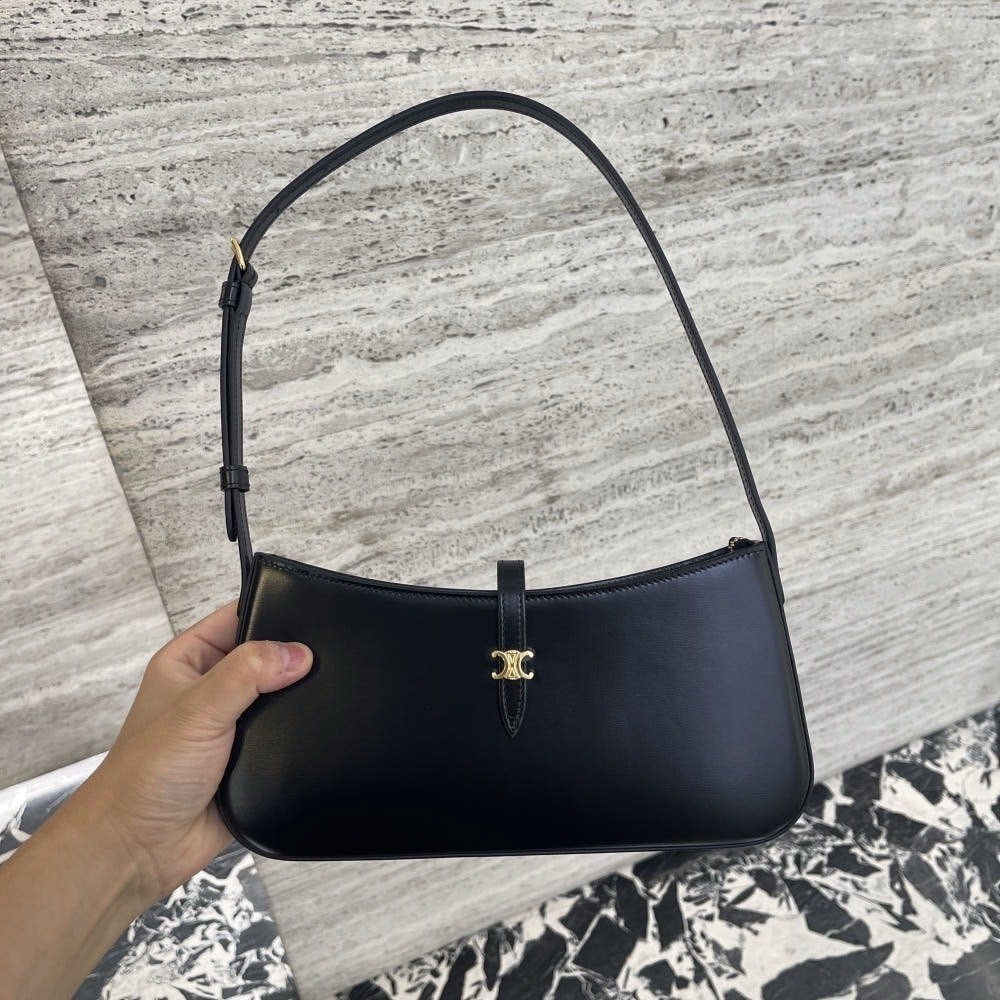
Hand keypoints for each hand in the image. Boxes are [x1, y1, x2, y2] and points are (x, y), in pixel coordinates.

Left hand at [82, 599, 312, 905]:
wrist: (141, 849)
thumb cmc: (143, 777)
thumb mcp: (196, 710)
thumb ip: (246, 674)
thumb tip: (297, 653)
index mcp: (190, 659)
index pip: (239, 616)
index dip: (273, 611)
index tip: (310, 618)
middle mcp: (213, 687)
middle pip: (267, 656)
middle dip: (292, 660)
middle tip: (322, 660)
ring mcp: (234, 723)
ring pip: (281, 697)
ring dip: (296, 702)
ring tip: (319, 697)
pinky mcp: (253, 757)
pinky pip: (288, 737)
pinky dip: (300, 737)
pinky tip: (315, 733)